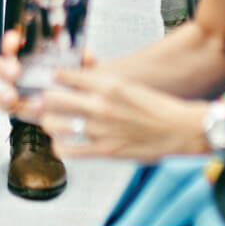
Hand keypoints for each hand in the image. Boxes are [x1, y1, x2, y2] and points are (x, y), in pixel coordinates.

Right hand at [0, 29, 97, 124]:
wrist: (71, 107)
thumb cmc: (67, 81)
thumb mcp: (75, 68)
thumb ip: (79, 62)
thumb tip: (87, 58)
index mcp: (23, 56)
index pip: (10, 45)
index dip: (9, 41)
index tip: (15, 40)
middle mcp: (11, 73)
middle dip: (2, 67)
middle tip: (15, 71)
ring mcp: (9, 93)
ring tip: (12, 97)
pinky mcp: (15, 111)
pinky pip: (7, 113)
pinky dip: (15, 111)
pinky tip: (29, 110)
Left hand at [35, 68, 208, 160]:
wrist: (179, 129)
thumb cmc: (155, 106)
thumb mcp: (126, 84)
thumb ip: (100, 81)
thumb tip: (80, 74)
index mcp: (107, 84)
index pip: (64, 74)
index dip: (54, 76)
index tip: (51, 79)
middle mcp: (100, 104)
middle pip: (51, 96)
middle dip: (45, 98)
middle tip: (44, 100)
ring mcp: (100, 129)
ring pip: (54, 123)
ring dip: (49, 121)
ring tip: (52, 120)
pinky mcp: (105, 151)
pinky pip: (69, 150)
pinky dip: (60, 146)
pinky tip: (62, 142)